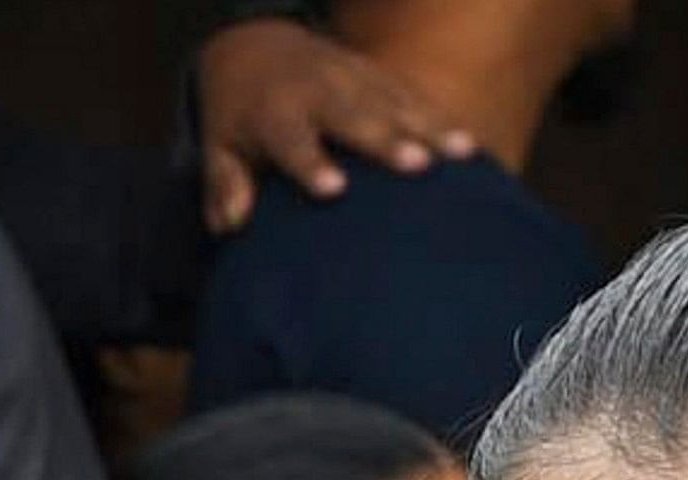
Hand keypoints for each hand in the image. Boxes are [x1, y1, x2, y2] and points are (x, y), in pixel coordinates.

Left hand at [194, 18, 478, 233]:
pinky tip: (469, 146)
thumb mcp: (218, 145)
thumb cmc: (239, 116)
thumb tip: (228, 224)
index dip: (312, 164)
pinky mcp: (377, 74)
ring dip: (429, 126)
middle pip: (355, 117)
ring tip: (461, 154)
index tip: (334, 190)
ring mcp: (352, 79)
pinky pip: (413, 95)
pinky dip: (441, 117)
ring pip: (394, 102)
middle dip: (385, 139)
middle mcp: (318, 92)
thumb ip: (223, 184)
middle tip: (416, 165)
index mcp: (274, 114)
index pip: (293, 141)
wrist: (256, 48)